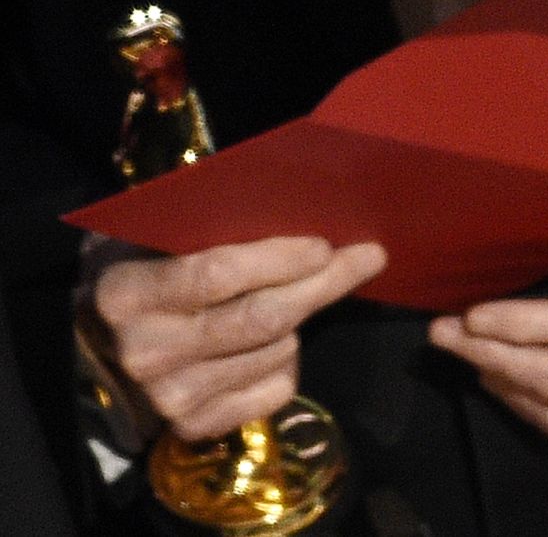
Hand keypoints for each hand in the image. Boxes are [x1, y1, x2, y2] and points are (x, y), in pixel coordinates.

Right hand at [93, 236, 385, 440]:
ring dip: (302, 317)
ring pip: (275, 350)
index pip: (217, 273)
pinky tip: (275, 339)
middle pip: (259, 317)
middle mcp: (146, 351)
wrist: (100, 343)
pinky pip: (275, 388)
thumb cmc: (140, 267)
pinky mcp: (194, 427)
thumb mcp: (155, 232)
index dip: (278, 258)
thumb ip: (207, 221)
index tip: (325, 243)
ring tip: (302, 291)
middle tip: (366, 257)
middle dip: (322, 283)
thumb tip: (296, 202)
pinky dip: (288, 359)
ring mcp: (169, 397)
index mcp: (128, 292)